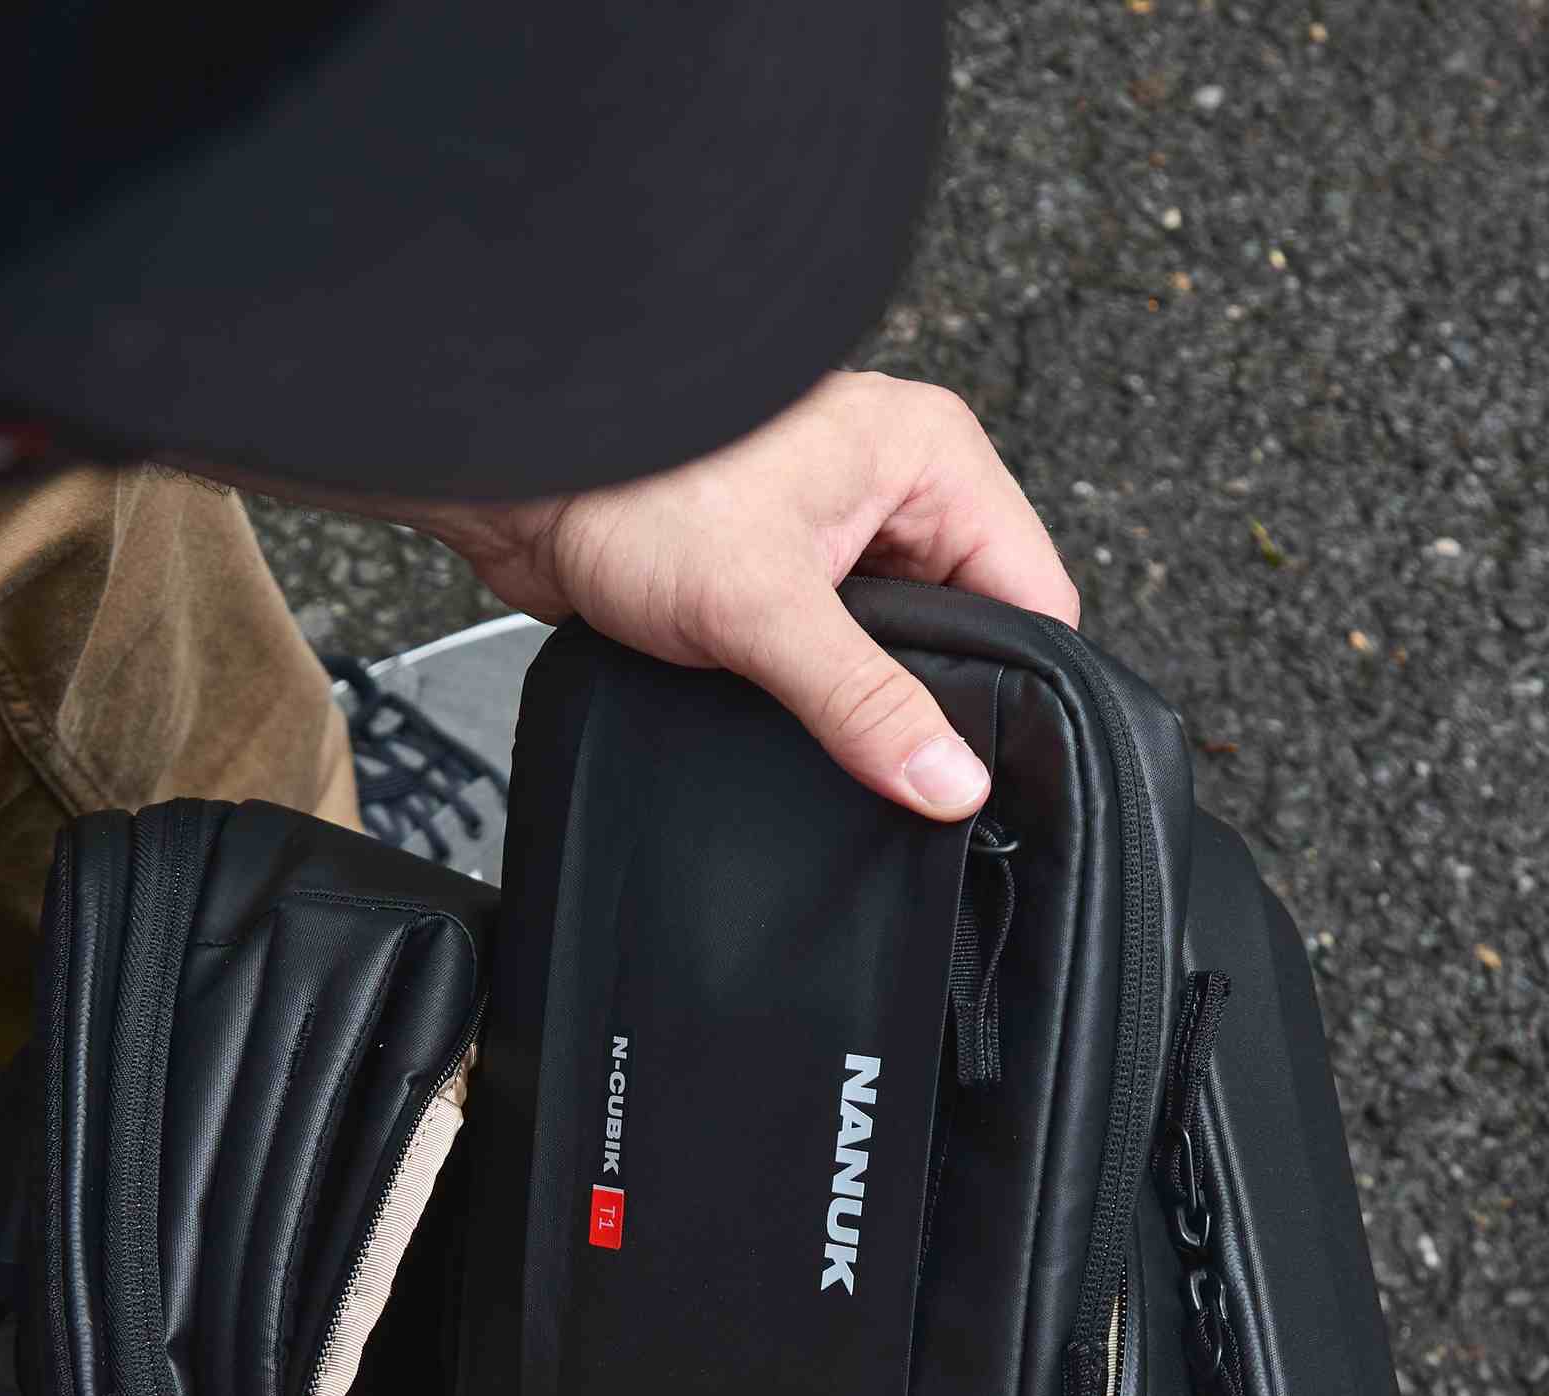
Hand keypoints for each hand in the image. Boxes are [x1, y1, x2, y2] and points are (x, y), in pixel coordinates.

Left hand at [415, 371, 1078, 819]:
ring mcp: (842, 531)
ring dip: (867, 695)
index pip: (1033, 593)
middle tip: (889, 747)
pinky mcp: (786, 574)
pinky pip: (840, 653)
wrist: (515, 483)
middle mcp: (898, 487)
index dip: (1013, 685)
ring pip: (902, 648)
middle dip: (933, 697)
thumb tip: (951, 785)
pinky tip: (794, 710)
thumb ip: (864, 703)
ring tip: (824, 717)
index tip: (976, 762)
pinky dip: (823, 690)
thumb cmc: (633, 490)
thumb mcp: (765, 609)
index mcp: (933, 458)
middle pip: (971, 627)